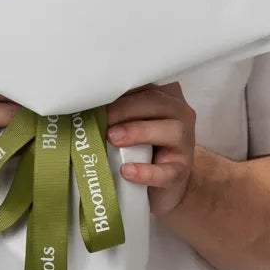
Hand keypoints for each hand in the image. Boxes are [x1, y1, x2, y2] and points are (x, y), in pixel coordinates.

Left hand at [106, 83, 196, 215]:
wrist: (160, 185)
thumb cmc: (141, 148)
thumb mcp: (128, 123)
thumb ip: (116, 111)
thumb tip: (85, 104)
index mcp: (165, 98)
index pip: (146, 85)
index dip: (122, 88)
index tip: (97, 93)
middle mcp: (179, 115)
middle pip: (158, 102)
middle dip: (126, 109)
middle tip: (102, 119)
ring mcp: (184, 145)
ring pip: (172, 131)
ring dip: (139, 132)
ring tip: (113, 138)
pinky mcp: (180, 172)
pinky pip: (167, 171)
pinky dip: (146, 171)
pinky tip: (127, 171)